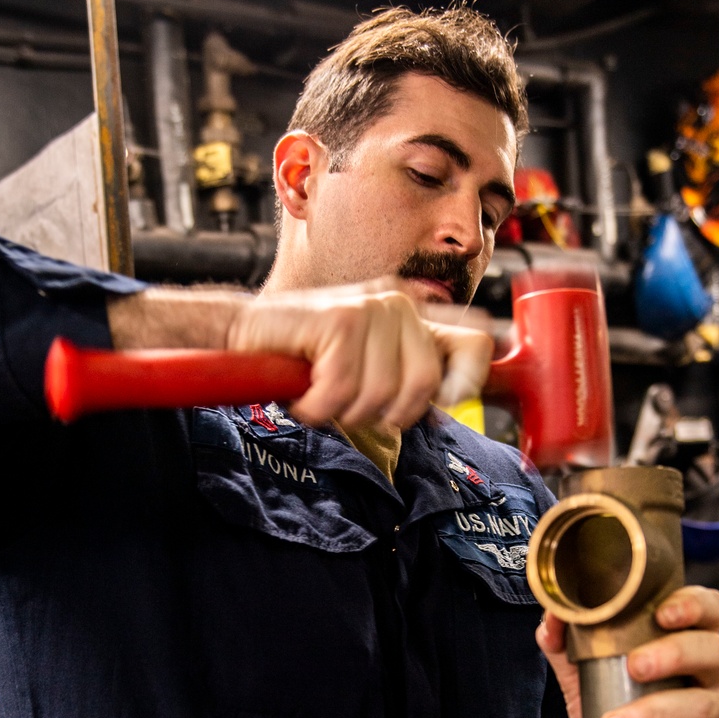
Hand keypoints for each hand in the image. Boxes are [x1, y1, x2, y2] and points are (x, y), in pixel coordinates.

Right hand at [233, 278, 492, 428]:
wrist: (244, 335)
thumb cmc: (304, 357)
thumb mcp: (369, 370)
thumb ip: (410, 378)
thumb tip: (448, 406)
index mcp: (413, 314)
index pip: (474, 341)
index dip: (469, 379)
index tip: (445, 403)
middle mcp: (399, 303)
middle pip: (426, 384)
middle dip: (386, 413)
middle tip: (351, 405)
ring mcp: (371, 307)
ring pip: (382, 395)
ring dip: (343, 412)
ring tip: (321, 394)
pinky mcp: (341, 319)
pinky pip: (343, 391)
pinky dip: (317, 406)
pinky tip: (304, 392)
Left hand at [536, 585, 718, 717]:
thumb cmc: (614, 707)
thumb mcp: (584, 672)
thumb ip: (565, 641)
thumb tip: (552, 618)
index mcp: (687, 641)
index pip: (709, 609)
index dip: (694, 605)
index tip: (662, 614)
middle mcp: (713, 674)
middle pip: (713, 651)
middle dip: (673, 655)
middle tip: (633, 667)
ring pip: (705, 706)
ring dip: (655, 714)